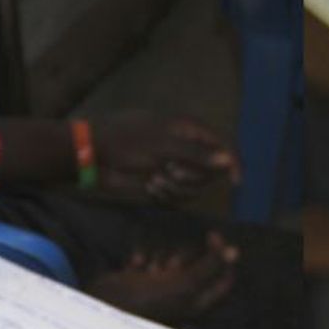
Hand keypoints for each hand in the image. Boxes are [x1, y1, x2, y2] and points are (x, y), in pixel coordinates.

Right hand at [87, 232, 237, 322]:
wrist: (104, 307)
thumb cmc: (148, 300)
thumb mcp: (185, 283)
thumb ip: (210, 265)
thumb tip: (236, 250)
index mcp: (196, 299)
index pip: (221, 274)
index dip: (220, 255)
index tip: (212, 235)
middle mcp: (180, 292)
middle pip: (193, 262)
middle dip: (181, 258)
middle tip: (168, 268)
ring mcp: (158, 284)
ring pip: (169, 257)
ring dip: (159, 257)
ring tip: (148, 271)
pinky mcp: (137, 277)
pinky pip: (146, 257)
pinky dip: (140, 258)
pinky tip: (133, 267)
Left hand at [89, 114, 238, 205]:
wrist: (92, 157)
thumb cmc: (124, 142)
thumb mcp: (161, 145)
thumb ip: (196, 154)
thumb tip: (228, 160)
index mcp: (189, 130)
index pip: (224, 145)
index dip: (234, 162)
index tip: (236, 182)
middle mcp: (185, 149)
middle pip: (211, 172)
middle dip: (192, 176)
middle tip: (169, 170)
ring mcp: (173, 167)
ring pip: (195, 188)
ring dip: (176, 188)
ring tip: (154, 179)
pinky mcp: (162, 184)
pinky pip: (178, 198)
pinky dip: (166, 196)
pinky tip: (149, 187)